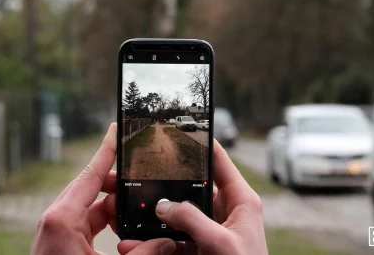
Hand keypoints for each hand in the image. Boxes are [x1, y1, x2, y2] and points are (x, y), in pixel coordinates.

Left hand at [31, 123, 176, 254]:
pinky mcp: (62, 242)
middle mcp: (57, 219)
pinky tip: (128, 229)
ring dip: (118, 208)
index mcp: (62, 218)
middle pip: (94, 189)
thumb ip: (143, 254)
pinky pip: (89, 222)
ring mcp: (58, 230)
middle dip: (123, 187)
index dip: (107, 151)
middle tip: (148, 182)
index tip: (117, 130)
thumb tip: (169, 240)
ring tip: (143, 211)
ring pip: (94, 207)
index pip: (90, 174)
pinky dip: (109, 222)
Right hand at [119, 140, 267, 254]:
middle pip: (192, 186)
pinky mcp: (200, 247)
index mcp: (241, 199)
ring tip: (133, 209)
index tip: (178, 130)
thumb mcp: (221, 242)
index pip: (219, 160)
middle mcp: (226, 209)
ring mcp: (212, 228)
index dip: (200, 143)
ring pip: (179, 214)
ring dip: (157, 215)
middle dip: (167, 185)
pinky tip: (137, 238)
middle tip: (143, 174)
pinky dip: (157, 239)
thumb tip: (164, 206)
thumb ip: (192, 220)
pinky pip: (175, 237)